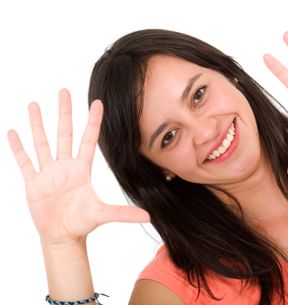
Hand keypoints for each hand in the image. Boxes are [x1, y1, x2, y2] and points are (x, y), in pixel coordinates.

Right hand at [8, 89, 148, 245]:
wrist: (62, 236)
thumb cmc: (82, 222)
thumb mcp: (103, 214)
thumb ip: (123, 213)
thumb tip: (148, 216)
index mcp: (82, 169)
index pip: (88, 139)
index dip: (93, 121)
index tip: (97, 102)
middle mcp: (65, 166)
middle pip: (64, 133)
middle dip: (64, 113)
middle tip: (64, 91)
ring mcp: (48, 172)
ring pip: (42, 142)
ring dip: (38, 124)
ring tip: (34, 104)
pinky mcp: (33, 182)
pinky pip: (24, 161)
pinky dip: (18, 147)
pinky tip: (13, 131)